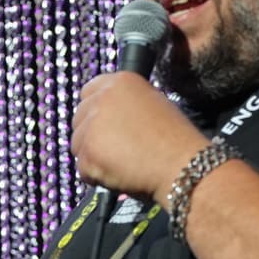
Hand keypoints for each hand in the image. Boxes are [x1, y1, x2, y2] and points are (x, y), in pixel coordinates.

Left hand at [69, 68, 205, 201]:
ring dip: (93, 156)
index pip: (88, 91)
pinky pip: (83, 168)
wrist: (180, 164)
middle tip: (116, 149)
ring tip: (121, 163)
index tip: (103, 124)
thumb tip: (111, 115)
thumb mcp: (153, 103)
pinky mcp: (88, 152)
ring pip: (77, 144)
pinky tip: (119, 174)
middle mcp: (102, 98)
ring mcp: (92, 125)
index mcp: (120, 82)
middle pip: (79, 119)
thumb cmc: (175, 139)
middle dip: (92, 135)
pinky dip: (96, 175)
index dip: (94, 111)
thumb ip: (126, 104)